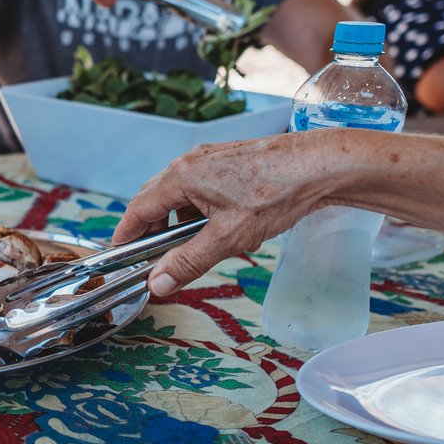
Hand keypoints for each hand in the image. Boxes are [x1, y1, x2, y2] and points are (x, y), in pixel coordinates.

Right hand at [113, 133, 336, 296]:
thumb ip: (188, 261)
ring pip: (181, 195)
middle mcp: (189, 163)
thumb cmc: (276, 193)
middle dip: (154, 230)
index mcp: (180, 177)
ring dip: (182, 222)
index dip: (126, 235)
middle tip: (157, 257)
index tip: (121, 255)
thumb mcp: (228, 237)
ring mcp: (210, 159)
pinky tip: (230, 229)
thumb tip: (157, 284)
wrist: (322, 164)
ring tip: (202, 246)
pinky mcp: (230, 161)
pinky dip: (204, 211)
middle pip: (155, 200)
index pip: (138, 209)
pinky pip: (203, 188)